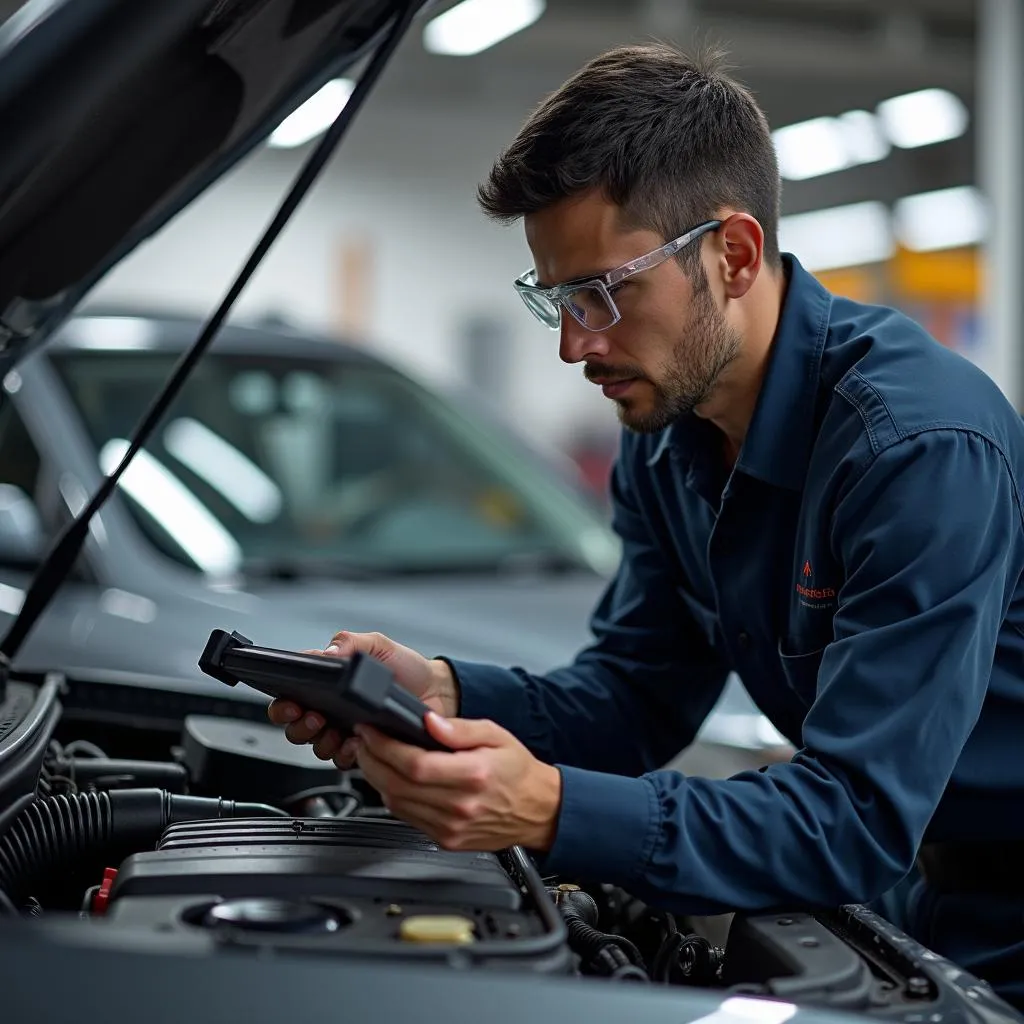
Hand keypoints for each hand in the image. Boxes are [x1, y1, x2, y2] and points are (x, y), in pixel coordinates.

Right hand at [266, 631, 458, 767]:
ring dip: (321, 741)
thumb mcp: (377, 645)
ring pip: (316, 747)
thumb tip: (327, 652)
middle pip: (295, 727)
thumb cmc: (406, 667)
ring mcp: (345, 732)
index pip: (289, 696)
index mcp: (328, 684)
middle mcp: (331, 710)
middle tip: (314, 717)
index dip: (283, 704)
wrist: (438, 692)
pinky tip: (357, 743)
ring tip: (335, 730)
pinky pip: (342, 761)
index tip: (292, 703)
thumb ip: (350, 643)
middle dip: (298, 726)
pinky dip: (345, 755)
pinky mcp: (363, 750)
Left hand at [354, 711, 561, 852]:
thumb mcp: (496, 735)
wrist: (538, 810)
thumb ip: (460, 728)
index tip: (371, 731)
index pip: (414, 764)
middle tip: (364, 741)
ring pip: (396, 805)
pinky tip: (393, 780)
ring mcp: (451, 827)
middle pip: (397, 786)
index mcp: (473, 775)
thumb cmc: (518, 772)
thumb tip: (429, 720)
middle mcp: (460, 805)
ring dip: (376, 779)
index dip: (385, 747)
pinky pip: (407, 818)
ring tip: (373, 757)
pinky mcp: (446, 840)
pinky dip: (393, 797)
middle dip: (371, 760)